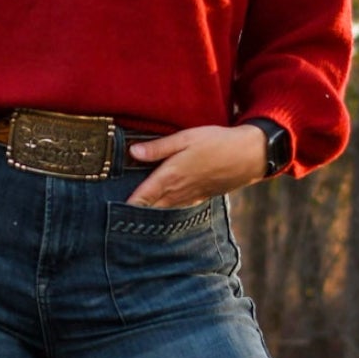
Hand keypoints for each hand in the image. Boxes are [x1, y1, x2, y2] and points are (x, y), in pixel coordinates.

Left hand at [125, 125, 267, 207]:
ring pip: (162, 211)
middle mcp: (178, 191)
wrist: (249, 156)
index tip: (109, 213)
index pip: (142, 197)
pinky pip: (175, 208)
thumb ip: (158, 147)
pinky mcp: (198, 197)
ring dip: (148, 214)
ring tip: (130, 217)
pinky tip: (158, 209)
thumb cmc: (216, 142)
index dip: (126, 207)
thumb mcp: (186, 138)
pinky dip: (164, 211)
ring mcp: (189, 197)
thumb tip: (132, 153)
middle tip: (114, 219)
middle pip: (150, 208)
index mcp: (170, 176)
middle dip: (133, 214)